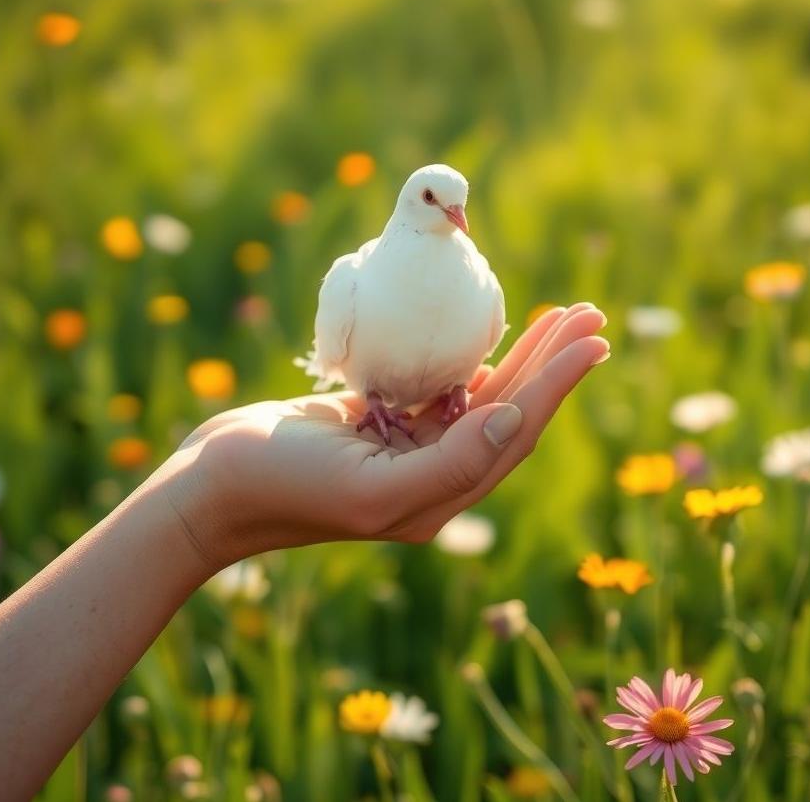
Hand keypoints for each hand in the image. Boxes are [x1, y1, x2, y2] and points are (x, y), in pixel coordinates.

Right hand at [163, 302, 609, 569]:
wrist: (214, 484)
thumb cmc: (284, 485)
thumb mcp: (372, 487)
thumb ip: (452, 462)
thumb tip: (513, 417)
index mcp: (441, 496)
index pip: (516, 430)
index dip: (558, 384)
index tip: (595, 339)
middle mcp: (434, 475)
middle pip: (511, 410)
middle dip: (552, 362)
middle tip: (590, 314)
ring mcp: (408, 449)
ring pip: (482, 396)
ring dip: (523, 356)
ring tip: (559, 317)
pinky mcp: (381, 425)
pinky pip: (441, 390)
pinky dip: (472, 361)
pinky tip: (495, 342)